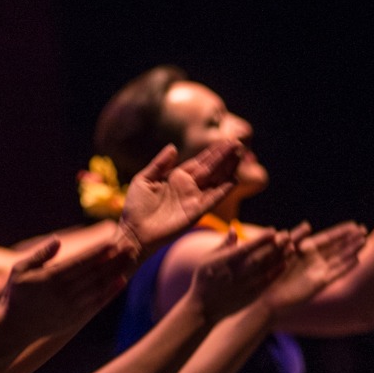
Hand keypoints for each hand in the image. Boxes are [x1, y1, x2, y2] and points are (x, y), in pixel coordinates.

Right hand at [0, 237, 132, 345]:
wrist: (14, 329)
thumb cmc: (16, 295)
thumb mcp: (19, 270)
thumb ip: (40, 255)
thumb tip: (58, 241)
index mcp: (51, 278)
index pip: (81, 261)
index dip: (98, 251)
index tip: (113, 241)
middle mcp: (65, 293)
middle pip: (95, 272)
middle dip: (114, 259)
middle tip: (130, 245)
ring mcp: (72, 307)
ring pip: (100, 286)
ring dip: (116, 272)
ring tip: (130, 259)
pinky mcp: (76, 318)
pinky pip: (98, 303)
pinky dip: (111, 292)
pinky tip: (121, 281)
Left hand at [119, 140, 242, 252]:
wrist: (134, 232)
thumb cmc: (136, 207)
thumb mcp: (144, 180)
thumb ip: (159, 164)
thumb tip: (173, 147)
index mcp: (176, 178)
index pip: (199, 162)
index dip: (212, 152)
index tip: (225, 140)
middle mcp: (188, 187)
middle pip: (210, 169)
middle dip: (224, 157)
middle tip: (238, 143)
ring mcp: (193, 199)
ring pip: (215, 181)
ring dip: (227, 169)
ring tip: (239, 155)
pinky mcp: (196, 212)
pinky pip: (213, 199)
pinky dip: (224, 190)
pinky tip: (234, 179)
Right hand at [187, 229, 290, 321]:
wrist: (204, 308)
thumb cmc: (204, 280)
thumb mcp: (207, 259)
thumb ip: (224, 245)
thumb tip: (234, 229)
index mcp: (226, 262)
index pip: (247, 247)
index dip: (261, 239)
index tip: (272, 230)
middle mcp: (238, 272)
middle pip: (261, 256)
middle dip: (275, 245)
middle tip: (287, 235)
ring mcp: (246, 284)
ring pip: (267, 268)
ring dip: (280, 256)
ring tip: (291, 246)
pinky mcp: (252, 294)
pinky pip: (268, 281)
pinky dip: (277, 271)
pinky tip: (286, 263)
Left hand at [262, 220, 365, 315]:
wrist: (268, 297)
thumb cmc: (268, 275)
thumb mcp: (277, 254)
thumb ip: (287, 243)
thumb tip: (297, 229)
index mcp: (304, 250)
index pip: (327, 238)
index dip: (340, 231)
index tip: (354, 224)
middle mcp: (314, 259)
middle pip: (336, 246)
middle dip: (350, 238)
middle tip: (365, 229)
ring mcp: (318, 271)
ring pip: (339, 258)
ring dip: (352, 250)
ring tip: (365, 241)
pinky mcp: (319, 283)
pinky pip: (335, 273)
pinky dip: (346, 266)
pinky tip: (357, 259)